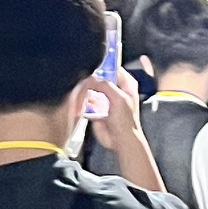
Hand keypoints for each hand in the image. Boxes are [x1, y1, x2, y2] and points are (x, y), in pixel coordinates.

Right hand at [92, 68, 166, 193]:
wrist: (120, 141)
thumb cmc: (126, 122)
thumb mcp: (119, 99)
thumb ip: (106, 85)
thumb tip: (93, 78)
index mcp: (126, 83)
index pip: (112, 67)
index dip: (101, 67)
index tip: (92, 70)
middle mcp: (115, 88)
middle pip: (97, 77)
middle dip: (90, 83)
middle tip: (86, 89)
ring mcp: (104, 97)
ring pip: (89, 88)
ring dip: (84, 94)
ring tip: (84, 103)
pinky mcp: (95, 107)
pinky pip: (85, 100)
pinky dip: (81, 103)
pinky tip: (81, 108)